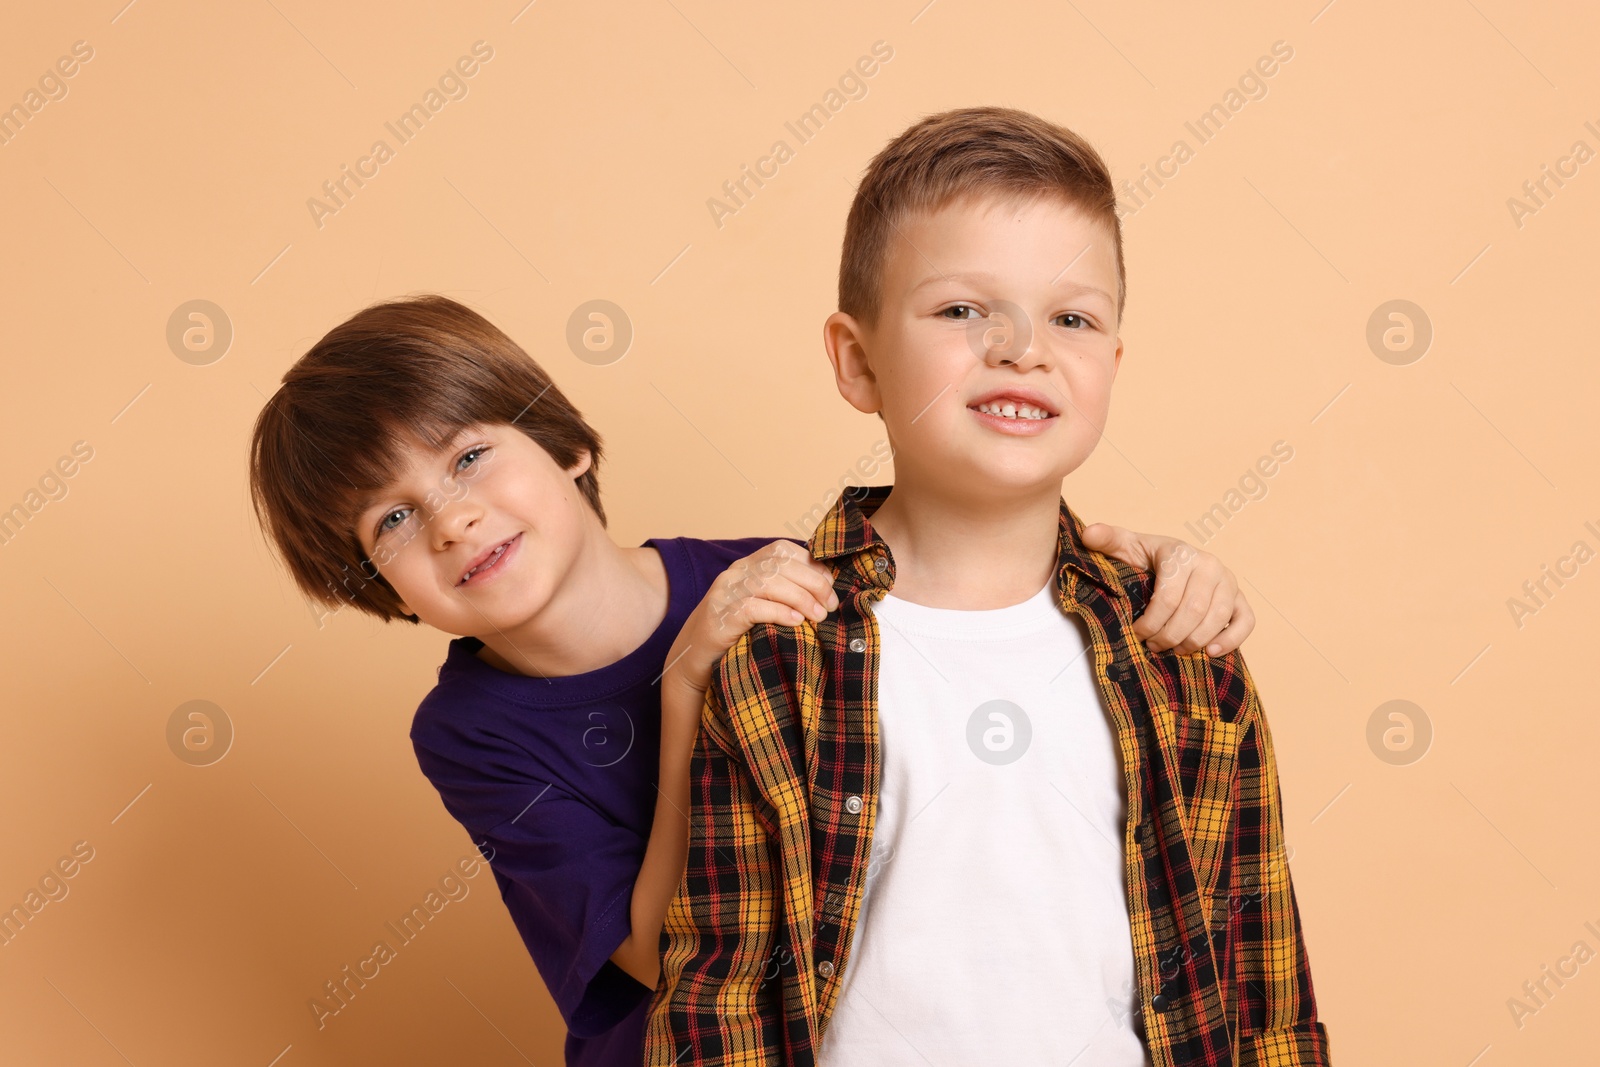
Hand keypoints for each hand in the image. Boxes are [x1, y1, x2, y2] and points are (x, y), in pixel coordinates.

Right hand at [660, 540, 838, 705]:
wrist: (694, 657)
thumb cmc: (736, 632)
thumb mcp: (761, 604)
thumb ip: (784, 591)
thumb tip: (826, 590)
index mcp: (747, 565)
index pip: (782, 550)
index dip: (811, 564)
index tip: (830, 585)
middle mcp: (735, 573)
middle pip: (781, 565)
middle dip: (813, 583)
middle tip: (830, 605)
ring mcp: (726, 593)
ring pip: (769, 582)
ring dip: (801, 598)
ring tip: (818, 616)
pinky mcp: (721, 616)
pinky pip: (753, 607)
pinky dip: (779, 612)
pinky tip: (796, 622)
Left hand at [1078, 524, 1255, 655]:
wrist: (1176, 560)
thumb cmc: (1148, 558)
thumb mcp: (1126, 547)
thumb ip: (1107, 540)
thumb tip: (1088, 534)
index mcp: (1181, 553)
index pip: (1169, 596)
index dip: (1152, 621)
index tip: (1137, 632)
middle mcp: (1210, 565)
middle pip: (1193, 611)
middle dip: (1170, 635)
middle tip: (1153, 646)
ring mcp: (1229, 582)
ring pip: (1217, 619)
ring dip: (1193, 641)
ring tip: (1173, 650)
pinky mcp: (1241, 599)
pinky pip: (1245, 622)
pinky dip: (1231, 640)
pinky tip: (1210, 652)